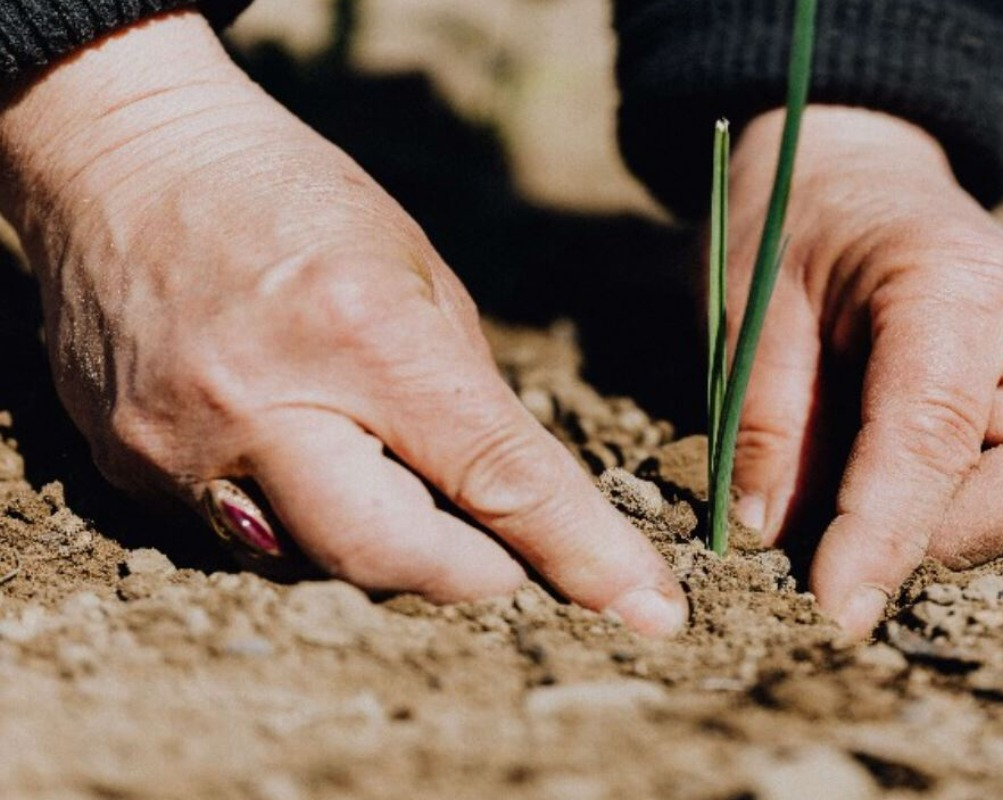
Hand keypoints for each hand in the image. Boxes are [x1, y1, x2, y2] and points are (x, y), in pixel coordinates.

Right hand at [0, 12, 685, 635]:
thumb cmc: (293, 199)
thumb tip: (518, 502)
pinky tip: (308, 464)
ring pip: (317, 566)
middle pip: (394, 560)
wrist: (125, 160)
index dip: (580, 553)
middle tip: (512, 563)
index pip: (496, 477)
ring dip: (386, 550)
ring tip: (398, 486)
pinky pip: (243, 542)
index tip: (646, 607)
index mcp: (362, 332)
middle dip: (475, 577)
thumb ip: (468, 396)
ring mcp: (181, 448)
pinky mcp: (129, 470)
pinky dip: (302, 523)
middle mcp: (263, 404)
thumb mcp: (417, 272)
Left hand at [724, 107, 1002, 637]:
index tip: (837, 609)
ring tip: (889, 504)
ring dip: (987, 531)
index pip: (937, 433)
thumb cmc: (796, 228)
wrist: (856, 172)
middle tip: (857, 538)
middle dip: (957, 536)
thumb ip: (765, 422)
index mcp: (957, 278)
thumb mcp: (749, 307)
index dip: (887, 533)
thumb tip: (777, 540)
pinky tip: (930, 489)